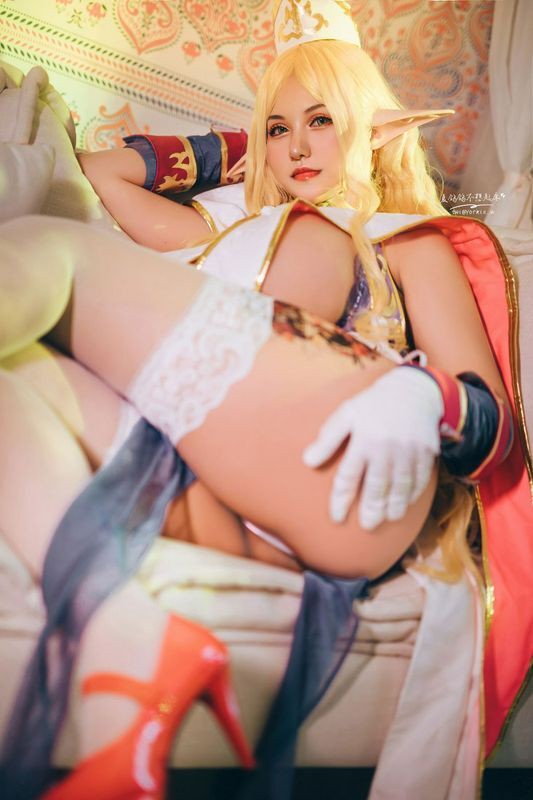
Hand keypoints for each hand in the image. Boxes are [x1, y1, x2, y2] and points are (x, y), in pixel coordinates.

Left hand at [302, 367, 442, 528]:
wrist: (413, 389)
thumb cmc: (373, 403)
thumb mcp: (347, 413)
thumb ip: (328, 439)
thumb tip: (307, 461)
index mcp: (363, 440)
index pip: (349, 477)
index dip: (341, 500)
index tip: (337, 518)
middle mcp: (386, 448)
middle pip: (377, 486)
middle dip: (371, 509)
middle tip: (367, 526)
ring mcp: (409, 451)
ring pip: (400, 486)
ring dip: (394, 505)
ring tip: (387, 519)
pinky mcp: (426, 452)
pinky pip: (420, 478)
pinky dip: (413, 493)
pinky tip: (405, 503)